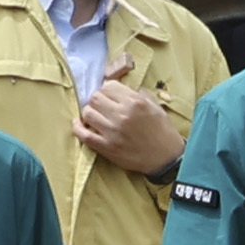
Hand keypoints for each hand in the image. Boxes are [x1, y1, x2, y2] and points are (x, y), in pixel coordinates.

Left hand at [74, 72, 188, 174]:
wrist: (166, 158)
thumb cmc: (163, 132)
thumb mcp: (156, 107)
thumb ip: (140, 94)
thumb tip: (124, 88)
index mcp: (135, 102)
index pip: (108, 86)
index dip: (107, 90)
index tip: (110, 96)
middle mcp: (122, 115)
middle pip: (95, 98)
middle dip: (98, 100)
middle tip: (103, 107)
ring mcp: (113, 132)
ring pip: (87, 113)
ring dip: (90, 113)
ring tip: (96, 117)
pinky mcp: (107, 147)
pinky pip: (84, 135)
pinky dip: (78, 128)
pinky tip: (78, 124)